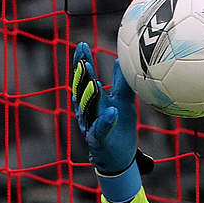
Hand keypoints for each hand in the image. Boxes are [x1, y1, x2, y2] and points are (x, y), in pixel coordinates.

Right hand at [69, 42, 139, 175]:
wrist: (119, 157)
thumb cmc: (120, 128)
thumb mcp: (124, 102)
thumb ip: (121, 82)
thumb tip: (119, 60)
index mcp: (94, 100)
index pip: (85, 78)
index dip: (82, 62)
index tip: (81, 45)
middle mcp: (88, 111)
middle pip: (80, 90)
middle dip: (80, 74)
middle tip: (82, 58)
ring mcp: (91, 125)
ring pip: (87, 108)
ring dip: (89, 94)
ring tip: (94, 81)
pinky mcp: (98, 140)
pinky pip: (100, 129)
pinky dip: (105, 120)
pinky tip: (111, 111)